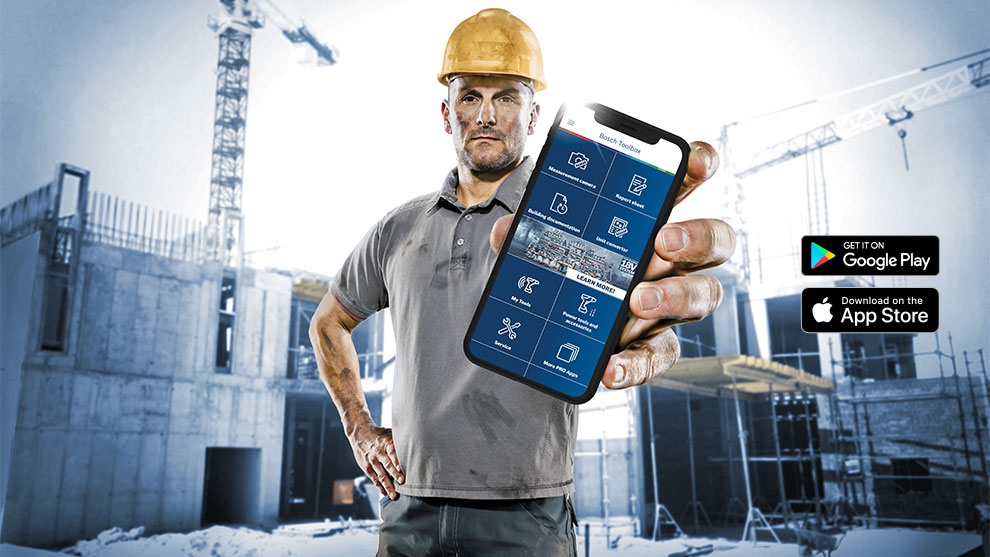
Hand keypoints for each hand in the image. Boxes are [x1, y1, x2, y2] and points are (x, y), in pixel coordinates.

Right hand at [348, 423, 403, 498]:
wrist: (359, 433)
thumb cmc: (378, 434)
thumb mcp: (388, 433)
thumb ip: (399, 440)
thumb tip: (416, 443)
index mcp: (386, 443)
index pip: (393, 452)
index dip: (397, 461)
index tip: (403, 469)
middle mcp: (378, 453)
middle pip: (387, 465)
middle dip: (395, 474)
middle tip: (402, 481)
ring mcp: (372, 461)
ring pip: (381, 475)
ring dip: (387, 486)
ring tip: (394, 495)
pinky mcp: (366, 467)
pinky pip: (374, 479)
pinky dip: (379, 487)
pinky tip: (384, 493)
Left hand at [490, 142, 733, 389]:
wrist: (544, 330)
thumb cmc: (557, 268)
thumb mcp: (535, 245)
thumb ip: (525, 235)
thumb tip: (508, 231)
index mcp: (647, 219)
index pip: (687, 184)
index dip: (701, 166)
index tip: (695, 161)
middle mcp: (669, 258)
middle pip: (716, 239)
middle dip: (699, 236)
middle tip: (664, 241)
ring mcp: (667, 302)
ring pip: (704, 295)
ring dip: (676, 296)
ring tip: (638, 301)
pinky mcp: (651, 345)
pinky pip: (659, 355)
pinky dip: (635, 364)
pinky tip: (609, 368)